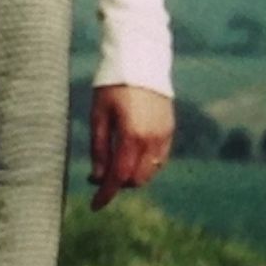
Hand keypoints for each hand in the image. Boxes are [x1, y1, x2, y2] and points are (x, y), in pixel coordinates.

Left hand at [89, 83, 174, 210]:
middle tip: (99, 176)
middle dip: (118, 183)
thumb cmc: (112, 85)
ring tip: (113, 164)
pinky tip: (130, 156)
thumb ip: (99, 148)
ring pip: (150, 172)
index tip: (95, 206)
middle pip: (136, 179)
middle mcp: (152, 139)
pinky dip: (145, 165)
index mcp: (131, 136)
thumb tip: (97, 177)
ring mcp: (164, 135)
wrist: (140, 59)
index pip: (119, 176)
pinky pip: (159, 159)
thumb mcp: (98, 115)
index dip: (106, 194)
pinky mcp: (170, 129)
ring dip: (132, 175)